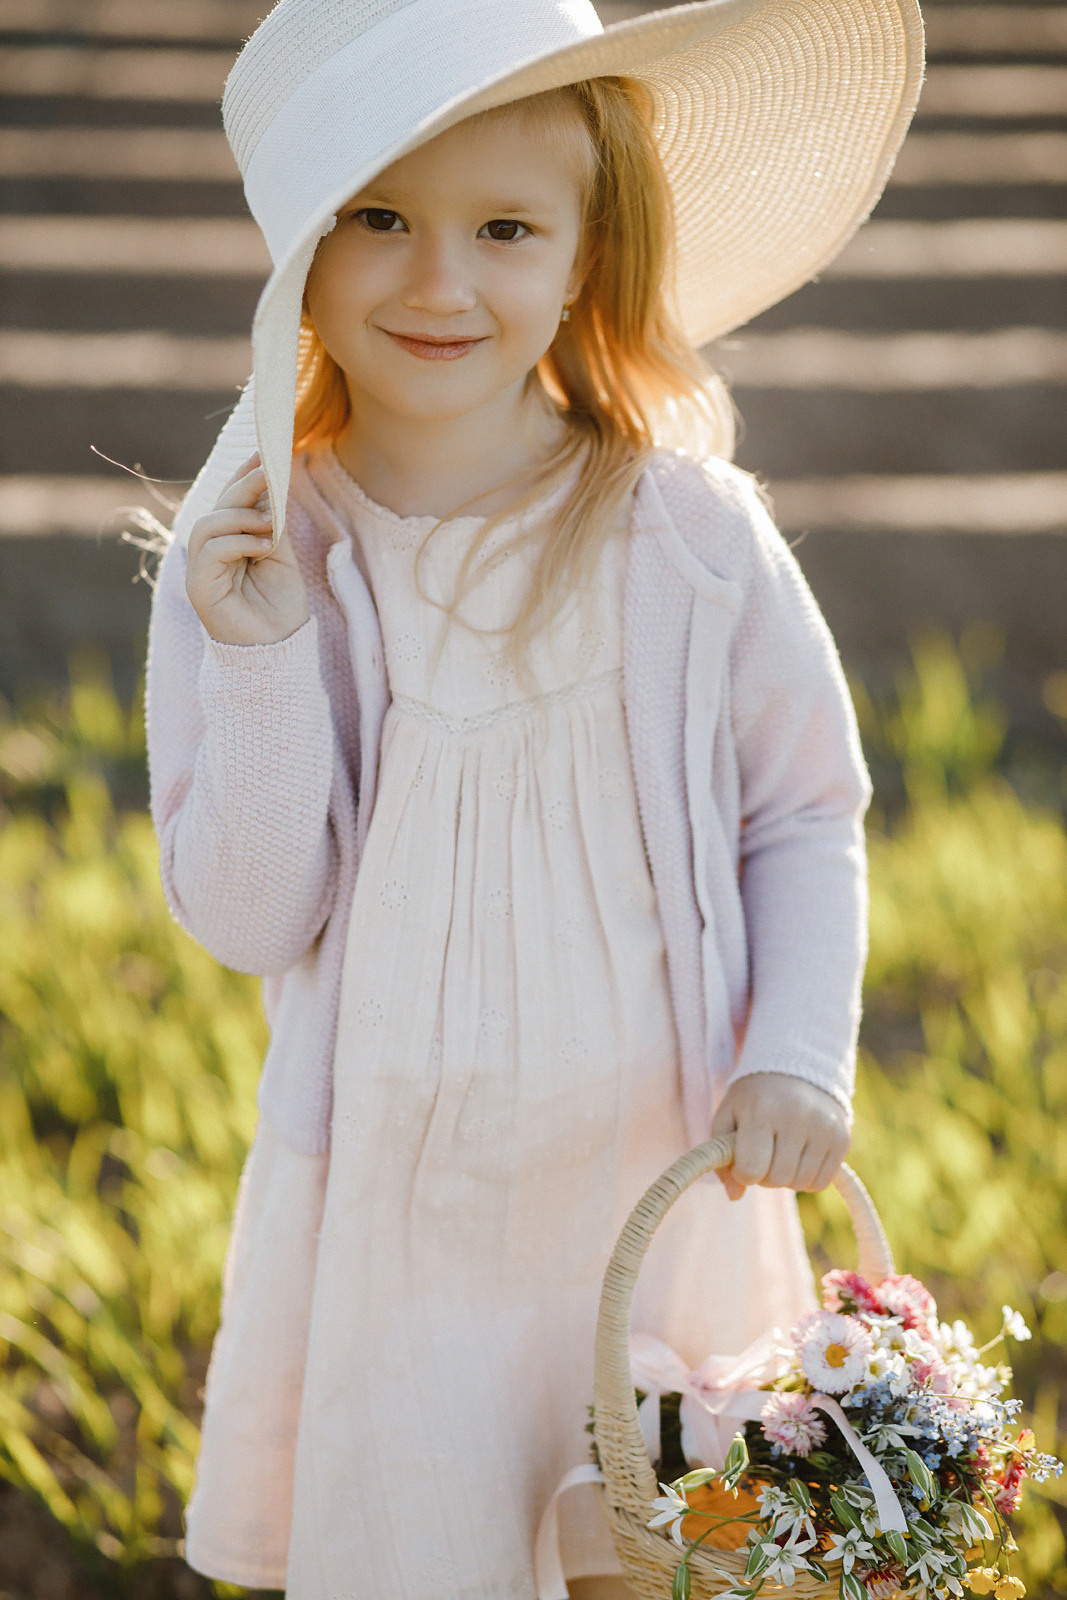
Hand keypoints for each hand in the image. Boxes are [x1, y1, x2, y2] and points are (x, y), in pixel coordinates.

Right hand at [185, 451, 309, 645]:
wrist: (279, 650)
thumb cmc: (281, 607)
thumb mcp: (282, 556)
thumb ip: (273, 524)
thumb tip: (274, 484)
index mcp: (230, 542)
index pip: (230, 500)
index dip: (243, 474)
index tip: (265, 450)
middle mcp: (211, 552)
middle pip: (219, 506)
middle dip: (246, 485)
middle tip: (271, 470)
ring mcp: (201, 568)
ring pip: (209, 524)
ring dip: (241, 515)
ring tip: (270, 523)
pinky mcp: (199, 586)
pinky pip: (211, 550)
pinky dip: (238, 541)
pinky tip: (263, 545)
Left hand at [709, 1072, 850, 1201]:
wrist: (796, 1069)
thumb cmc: (754, 1099)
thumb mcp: (727, 1117)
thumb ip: (721, 1157)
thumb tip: (735, 1196)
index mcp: (761, 1110)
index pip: (750, 1169)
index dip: (742, 1172)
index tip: (742, 1159)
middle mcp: (796, 1117)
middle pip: (776, 1180)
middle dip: (764, 1175)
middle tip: (763, 1153)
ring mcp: (824, 1127)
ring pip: (800, 1184)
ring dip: (786, 1178)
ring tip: (781, 1152)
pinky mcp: (842, 1138)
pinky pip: (821, 1183)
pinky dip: (806, 1178)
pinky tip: (800, 1156)